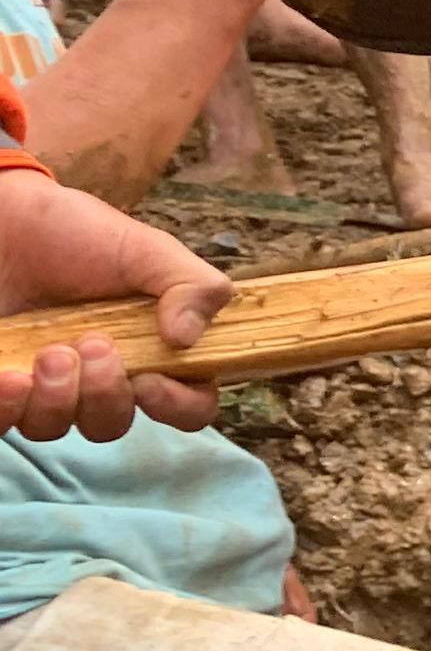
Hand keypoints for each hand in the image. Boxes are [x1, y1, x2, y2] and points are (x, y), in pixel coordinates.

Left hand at [0, 173, 228, 436]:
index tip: (152, 381)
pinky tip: (10, 376)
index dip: (178, 406)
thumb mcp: (148, 250)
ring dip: (56, 399)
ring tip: (48, 351)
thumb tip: (188, 338)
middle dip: (104, 394)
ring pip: (55, 428)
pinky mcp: (3, 385)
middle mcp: (99, 376)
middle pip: (112, 423)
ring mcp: (45, 383)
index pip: (187, 403)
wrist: (7, 222)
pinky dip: (9, 406)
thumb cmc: (77, 233)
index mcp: (152, 350)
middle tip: (91, 343)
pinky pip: (5, 423)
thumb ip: (192, 285)